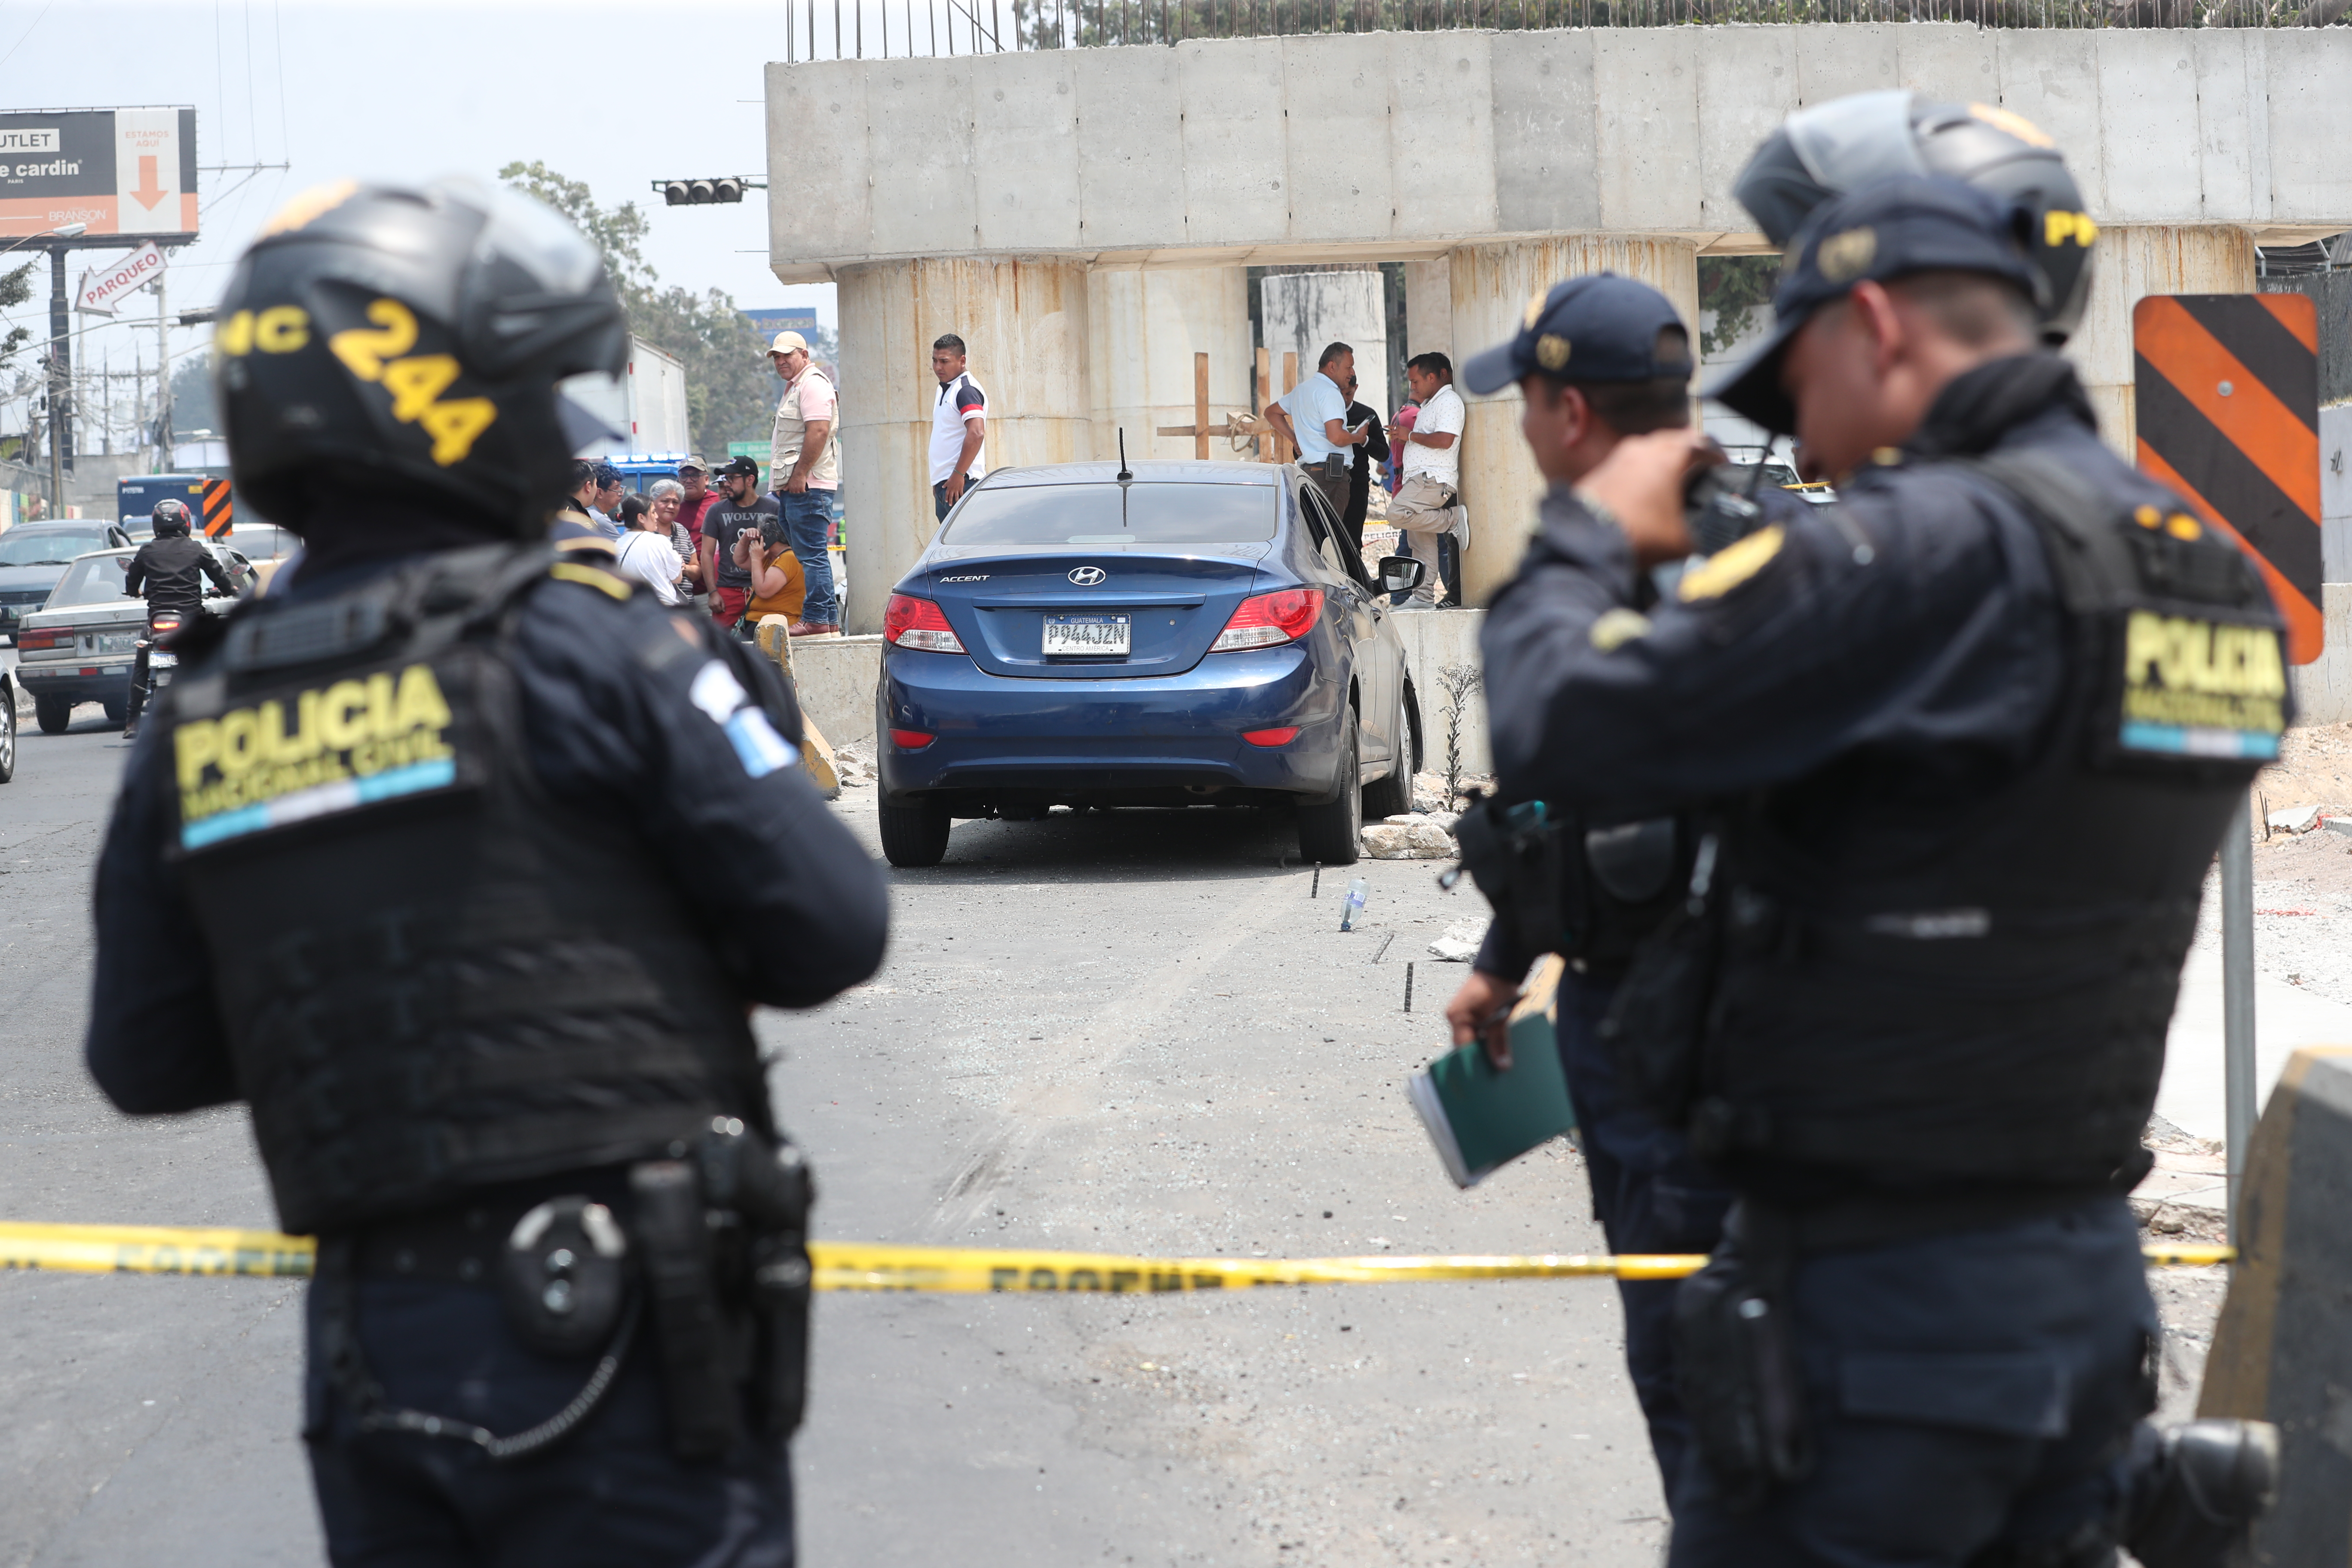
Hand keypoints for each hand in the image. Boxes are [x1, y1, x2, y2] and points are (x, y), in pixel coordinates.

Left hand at [784, 473, 807, 495]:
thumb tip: (784, 490)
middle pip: (795, 495)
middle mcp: (793, 489)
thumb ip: (787, 486)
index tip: (795, 495)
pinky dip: (804, 494)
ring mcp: (797, 489)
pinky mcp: (802, 488)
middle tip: (798, 497)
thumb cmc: (794, 476)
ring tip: (802, 496)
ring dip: (800, 496)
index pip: (791, 494)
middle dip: (796, 496)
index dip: (793, 495)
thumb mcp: (789, 482)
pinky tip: (806, 494)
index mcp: (790, 488)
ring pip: (799, 495)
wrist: (798, 473)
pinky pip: (803, 493)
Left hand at [944, 471, 966, 504]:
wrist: (957, 474)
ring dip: (956, 500)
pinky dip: (962, 496)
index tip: (946, 501)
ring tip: (956, 503)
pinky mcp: (960, 488)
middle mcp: (952, 489)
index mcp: (949, 487)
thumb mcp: (948, 481)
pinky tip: (962, 498)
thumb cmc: (953, 477)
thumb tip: (943, 487)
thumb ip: (945, 484)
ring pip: (956, 496)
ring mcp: (956, 489)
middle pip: (951, 496)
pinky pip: (961, 493)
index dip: (946, 498)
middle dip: (950, 501)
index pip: (947, 494)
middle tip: (950, 505)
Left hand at [1387, 424, 1408, 446]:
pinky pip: (1394, 436)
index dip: (1389, 425)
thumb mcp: (1404, 428)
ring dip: (1388, 433)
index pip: (1393, 425)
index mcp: (1399, 426)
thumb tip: (1397, 429)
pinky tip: (1391, 438)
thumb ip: (1400, 428)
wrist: (1410, 434)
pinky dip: (1392, 437)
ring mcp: (1398, 432)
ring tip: (1386, 433)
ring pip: (1391, 432)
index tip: (1386, 426)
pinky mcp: (1398, 435)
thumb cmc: (1408, 432)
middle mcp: (1398, 428)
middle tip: (1384, 427)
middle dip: (1387, 427)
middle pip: (1391, 427)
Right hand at [1446, 969, 1521, 1070]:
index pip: (1461, 1047)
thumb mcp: (1501, 1018)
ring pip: (1471, 1041)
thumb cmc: (1497, 986)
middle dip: (1479, 1057)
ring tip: (1497, 1061)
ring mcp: (1462, 1016)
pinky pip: (1477, 1034)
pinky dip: (1486, 1041)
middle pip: (1465, 1045)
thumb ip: (1499, 1042)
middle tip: (1493, 1071)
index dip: (1473, 1062)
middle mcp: (1455, 1017)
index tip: (1484, 1076)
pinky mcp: (1471, 1015)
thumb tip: (1501, 1065)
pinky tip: (1497, 1048)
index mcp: (1457, 1016)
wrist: (1501, 967)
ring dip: (1484, 1049)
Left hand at [1577, 429, 1707, 569]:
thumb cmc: (1633, 536)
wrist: (1586, 542)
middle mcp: (1642, 450)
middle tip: (1698, 461)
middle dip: (1688, 449)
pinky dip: (1640, 471)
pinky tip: (1643, 487)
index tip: (1721, 463)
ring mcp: (1618, 458)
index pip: (1701, 445)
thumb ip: (1695, 535)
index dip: (1716, 454)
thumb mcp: (1680, 542)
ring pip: (1647, 449)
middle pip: (1673, 439)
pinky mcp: (1600, 472)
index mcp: (1668, 458)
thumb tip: (1695, 540)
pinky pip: (1627, 464)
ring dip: (1662, 457)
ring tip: (1672, 474)